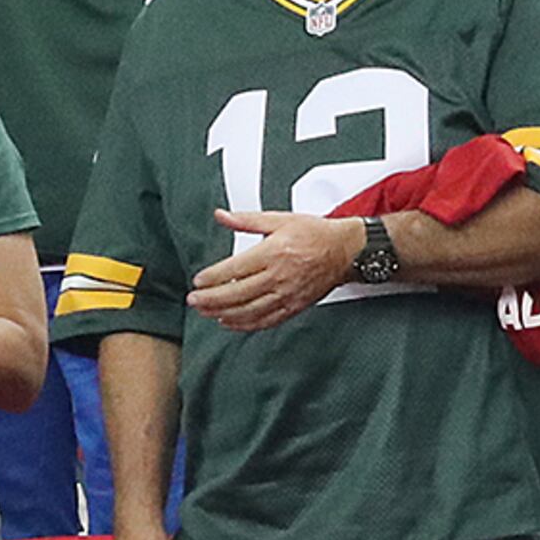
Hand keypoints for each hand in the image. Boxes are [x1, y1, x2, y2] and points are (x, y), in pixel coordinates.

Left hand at [188, 210, 365, 332]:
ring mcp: (287, 294)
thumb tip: (222, 215)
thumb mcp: (279, 219)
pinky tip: (230, 322)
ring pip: (249, 310)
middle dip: (211, 299)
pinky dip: (245, 324)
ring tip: (206, 312)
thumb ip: (246, 220)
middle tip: (194, 300)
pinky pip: (266, 320)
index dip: (213, 277)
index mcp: (273, 252)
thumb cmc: (314, 233)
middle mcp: (279, 276)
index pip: (235, 269)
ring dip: (224, 313)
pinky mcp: (294, 306)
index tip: (198, 281)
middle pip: (237, 293)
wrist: (345, 250)